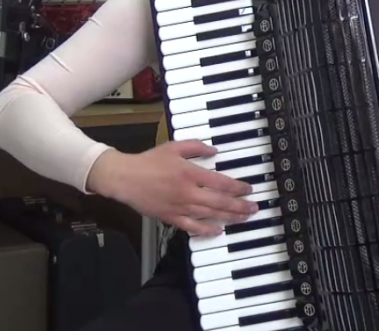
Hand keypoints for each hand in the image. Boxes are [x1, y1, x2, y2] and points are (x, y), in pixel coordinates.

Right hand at [86, 141, 258, 235]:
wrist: (125, 178)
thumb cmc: (148, 161)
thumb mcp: (174, 147)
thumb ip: (196, 147)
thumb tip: (214, 151)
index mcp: (189, 173)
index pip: (220, 182)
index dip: (237, 187)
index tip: (248, 189)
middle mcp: (187, 192)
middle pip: (220, 202)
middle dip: (240, 206)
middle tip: (254, 208)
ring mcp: (179, 207)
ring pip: (210, 215)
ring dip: (229, 217)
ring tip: (243, 218)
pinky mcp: (170, 217)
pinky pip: (192, 227)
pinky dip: (206, 230)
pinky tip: (218, 230)